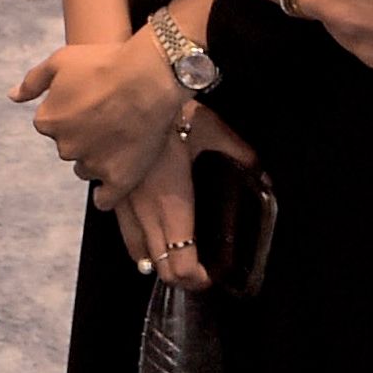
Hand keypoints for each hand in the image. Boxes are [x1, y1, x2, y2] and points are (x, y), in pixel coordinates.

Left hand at [13, 35, 188, 192]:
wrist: (149, 76)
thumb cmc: (105, 63)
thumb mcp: (60, 61)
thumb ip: (33, 82)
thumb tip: (12, 96)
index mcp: (48, 121)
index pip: (52, 123)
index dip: (71, 110)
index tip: (90, 100)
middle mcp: (65, 147)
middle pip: (70, 145)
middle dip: (84, 134)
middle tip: (109, 115)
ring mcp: (92, 165)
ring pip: (87, 168)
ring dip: (98, 157)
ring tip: (122, 136)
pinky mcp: (119, 179)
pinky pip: (105, 198)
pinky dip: (107, 192)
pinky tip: (115, 179)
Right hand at [108, 108, 257, 289]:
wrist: (129, 93)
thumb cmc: (172, 112)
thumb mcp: (214, 131)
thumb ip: (240, 155)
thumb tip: (261, 172)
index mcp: (173, 204)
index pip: (180, 263)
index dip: (196, 279)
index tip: (210, 275)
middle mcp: (146, 213)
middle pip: (160, 268)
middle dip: (181, 278)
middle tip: (199, 272)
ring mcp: (125, 205)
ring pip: (138, 254)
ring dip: (157, 262)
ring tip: (176, 257)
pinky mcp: (111, 193)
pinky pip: (124, 231)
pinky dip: (139, 243)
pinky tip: (150, 234)